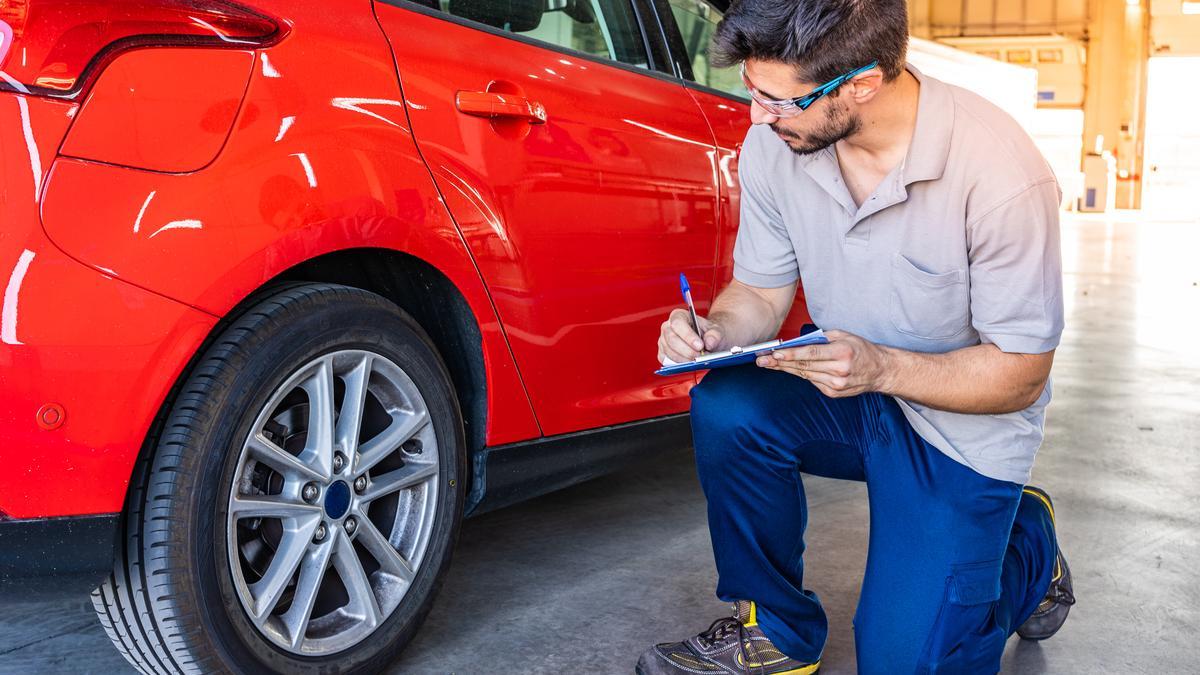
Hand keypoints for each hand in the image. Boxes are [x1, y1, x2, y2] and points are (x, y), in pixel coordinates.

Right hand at [658, 309, 723, 363]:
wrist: (709, 341)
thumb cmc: (710, 333)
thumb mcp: (717, 331)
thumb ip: (715, 335)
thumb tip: (709, 343)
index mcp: (679, 316)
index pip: (678, 323)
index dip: (688, 336)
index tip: (700, 346)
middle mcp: (668, 327)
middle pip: (671, 339)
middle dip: (687, 351)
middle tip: (700, 356)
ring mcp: (664, 341)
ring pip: (669, 351)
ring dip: (684, 359)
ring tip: (698, 360)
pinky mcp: (663, 353)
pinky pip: (667, 361)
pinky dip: (679, 364)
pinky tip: (690, 363)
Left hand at [756, 329, 892, 396]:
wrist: (880, 371)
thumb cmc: (861, 349)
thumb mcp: (844, 335)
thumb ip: (821, 338)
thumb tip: (797, 341)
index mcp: (842, 353)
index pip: (811, 354)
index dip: (790, 354)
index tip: (774, 353)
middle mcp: (839, 371)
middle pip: (804, 366)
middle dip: (780, 363)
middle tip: (762, 360)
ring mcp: (836, 385)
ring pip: (805, 375)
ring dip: (785, 369)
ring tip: (768, 363)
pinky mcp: (833, 393)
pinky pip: (812, 381)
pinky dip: (801, 374)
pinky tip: (788, 369)